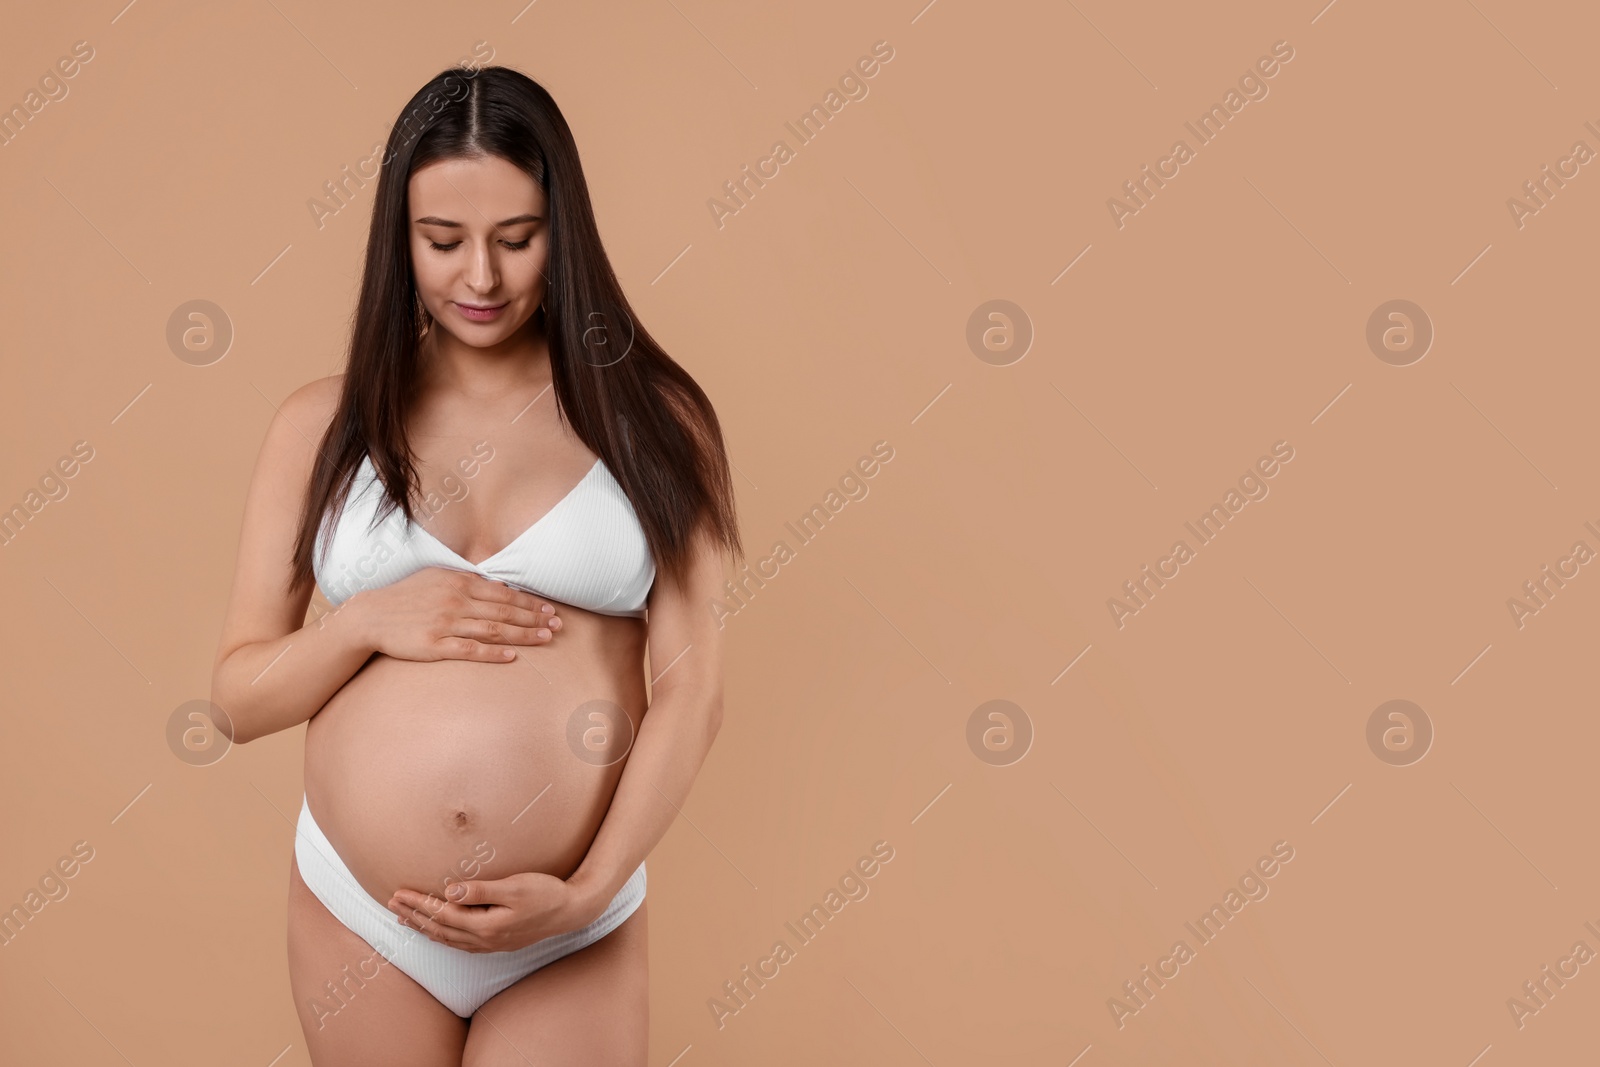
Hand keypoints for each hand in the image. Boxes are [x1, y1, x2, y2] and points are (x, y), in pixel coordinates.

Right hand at [349, 566, 561, 662]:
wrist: (371, 616)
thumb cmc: (406, 597)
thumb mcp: (436, 578)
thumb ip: (467, 581)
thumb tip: (498, 586)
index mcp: (459, 582)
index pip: (503, 594)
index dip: (530, 603)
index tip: (550, 609)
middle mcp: (456, 601)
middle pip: (504, 611)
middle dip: (535, 618)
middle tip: (558, 625)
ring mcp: (446, 623)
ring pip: (493, 630)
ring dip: (523, 634)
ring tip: (546, 638)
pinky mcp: (435, 645)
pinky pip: (470, 649)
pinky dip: (493, 653)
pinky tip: (512, 656)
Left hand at [385, 871, 594, 952]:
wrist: (571, 911)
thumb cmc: (546, 894)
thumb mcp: (515, 887)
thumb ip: (480, 890)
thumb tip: (449, 891)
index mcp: (485, 926)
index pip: (442, 914)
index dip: (418, 904)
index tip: (398, 894)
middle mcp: (484, 940)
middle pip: (439, 929)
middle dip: (414, 916)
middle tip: (391, 904)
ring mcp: (490, 945)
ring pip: (447, 939)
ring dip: (424, 928)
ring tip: (404, 919)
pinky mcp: (496, 943)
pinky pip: (459, 943)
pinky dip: (441, 936)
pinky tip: (436, 931)